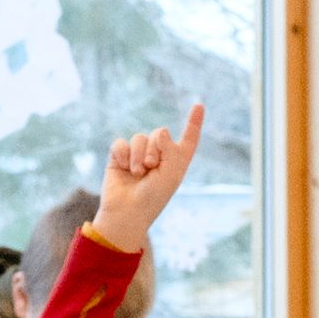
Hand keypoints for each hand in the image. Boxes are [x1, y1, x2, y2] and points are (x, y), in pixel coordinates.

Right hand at [88, 101, 207, 252]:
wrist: (127, 212)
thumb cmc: (153, 197)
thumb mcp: (171, 174)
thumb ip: (171, 149)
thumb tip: (160, 131)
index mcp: (176, 162)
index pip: (188, 139)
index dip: (193, 123)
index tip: (199, 105)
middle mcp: (159, 156)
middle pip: (159, 133)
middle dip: (155, 149)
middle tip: (151, 168)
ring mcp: (138, 156)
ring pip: (140, 137)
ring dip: (139, 155)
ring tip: (137, 173)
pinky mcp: (119, 158)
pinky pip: (121, 143)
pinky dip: (123, 154)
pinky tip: (122, 167)